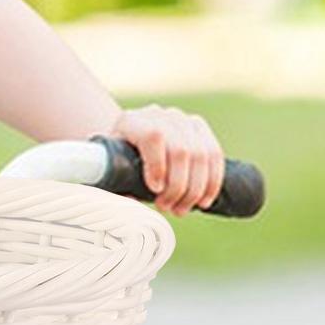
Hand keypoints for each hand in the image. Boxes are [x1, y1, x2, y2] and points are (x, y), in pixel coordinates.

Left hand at [108, 105, 224, 216]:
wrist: (130, 144)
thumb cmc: (118, 163)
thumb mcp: (110, 172)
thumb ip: (117, 185)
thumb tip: (131, 200)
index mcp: (132, 121)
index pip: (153, 137)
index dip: (158, 166)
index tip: (155, 190)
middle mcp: (159, 115)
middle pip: (180, 150)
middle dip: (177, 187)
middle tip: (167, 208)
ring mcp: (182, 119)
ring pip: (201, 154)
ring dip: (195, 189)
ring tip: (181, 210)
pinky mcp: (199, 128)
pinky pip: (214, 154)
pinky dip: (212, 182)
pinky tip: (203, 201)